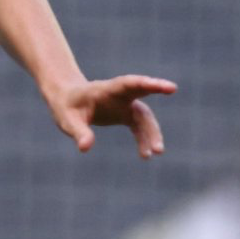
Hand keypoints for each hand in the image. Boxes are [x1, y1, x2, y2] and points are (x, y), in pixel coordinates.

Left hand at [45, 74, 176, 157]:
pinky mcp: (127, 115)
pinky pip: (140, 127)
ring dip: (151, 133)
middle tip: (173, 88)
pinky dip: (144, 140)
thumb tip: (85, 148)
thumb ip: (78, 132)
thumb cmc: (67, 107)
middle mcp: (121, 94)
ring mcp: (126, 104)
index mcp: (106, 89)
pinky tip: (146, 155)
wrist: (68, 102)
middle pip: (143, 92)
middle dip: (158, 89)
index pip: (129, 83)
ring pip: (144, 117)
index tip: (167, 86)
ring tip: (156, 152)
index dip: (147, 83)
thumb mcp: (68, 120)